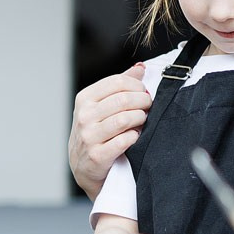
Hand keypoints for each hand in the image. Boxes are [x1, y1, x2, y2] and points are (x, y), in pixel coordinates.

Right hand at [69, 66, 150, 198]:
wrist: (85, 166)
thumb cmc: (97, 131)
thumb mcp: (102, 105)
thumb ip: (121, 86)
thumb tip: (140, 68)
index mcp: (85, 99)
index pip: (118, 82)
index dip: (138, 86)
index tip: (145, 93)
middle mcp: (84, 116)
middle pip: (124, 99)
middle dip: (143, 102)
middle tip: (148, 107)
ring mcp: (89, 136)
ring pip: (125, 119)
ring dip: (140, 119)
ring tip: (142, 121)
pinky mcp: (97, 155)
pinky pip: (125, 140)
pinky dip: (135, 137)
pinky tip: (135, 137)